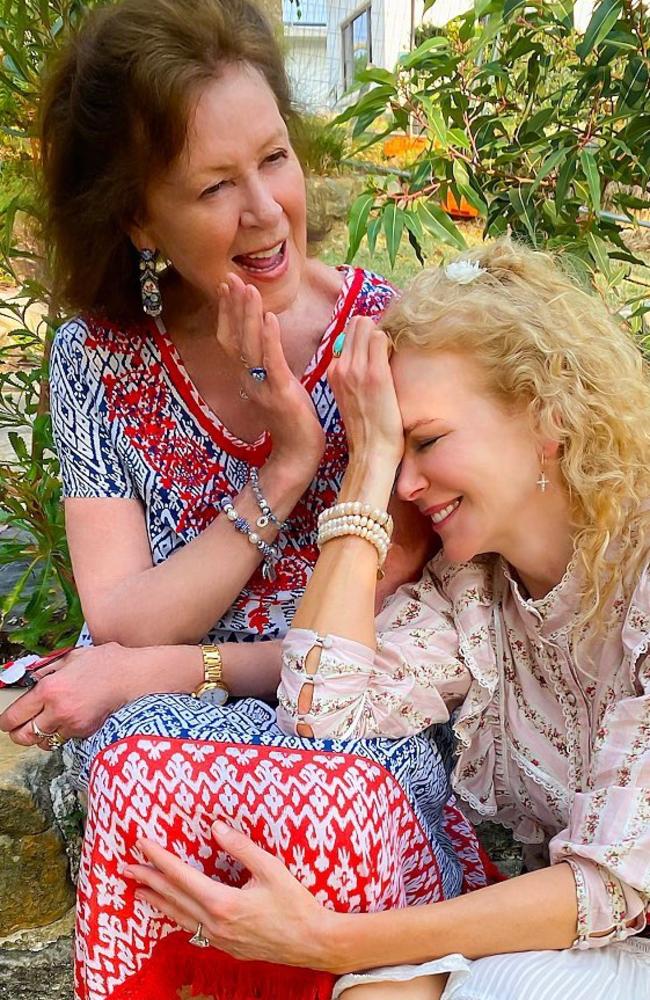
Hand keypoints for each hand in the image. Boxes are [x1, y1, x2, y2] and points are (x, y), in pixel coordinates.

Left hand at [0, 642, 128, 746]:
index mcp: (50, 688)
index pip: (14, 716)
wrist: (134, 676)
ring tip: (47, 723)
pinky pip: (64, 739)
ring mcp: (72, 724)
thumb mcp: (71, 657)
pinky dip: (62, 733)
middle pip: (24, 736)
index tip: (6, 721)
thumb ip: (47, 669)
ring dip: (42, 735)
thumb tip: (31, 678)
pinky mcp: (86, 733)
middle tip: (20, 727)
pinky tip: (68, 720)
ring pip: (44, 741)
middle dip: (19, 733)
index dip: (6, 721)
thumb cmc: (106, 663)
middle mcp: (58, 710)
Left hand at [125, 820, 341, 970]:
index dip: (159, 858)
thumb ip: (241, 847)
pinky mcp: (227, 947)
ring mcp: (219, 939)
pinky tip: (173, 912)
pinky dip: (176, 916)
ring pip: (179, 916)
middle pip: (173, 897)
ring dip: (157, 900)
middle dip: (148, 880)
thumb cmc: (295, 904)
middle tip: (125, 867)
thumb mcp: (271, 868)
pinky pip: (192, 929)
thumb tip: (216, 827)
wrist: (312, 942)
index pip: (181, 876)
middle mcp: (214, 924)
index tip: (142, 844)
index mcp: (222, 903)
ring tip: (137, 890)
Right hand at [217, 273, 324, 473]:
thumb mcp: (276, 389)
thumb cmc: (293, 422)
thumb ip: (268, 367)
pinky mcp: (281, 393)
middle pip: (233, 338)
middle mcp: (249, 381)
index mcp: (248, 379)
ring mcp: (263, 387)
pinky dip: (270, 338)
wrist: (298, 455)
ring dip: (248, 315)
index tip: (225, 287)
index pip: (230, 340)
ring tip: (248, 288)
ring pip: (249, 346)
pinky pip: (272, 362)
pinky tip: (270, 317)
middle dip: (231, 307)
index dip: (226, 313)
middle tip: (230, 278)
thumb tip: (268, 344)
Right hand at [328, 317, 403, 468]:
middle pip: (356, 323)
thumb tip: (367, 358)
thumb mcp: (350, 398)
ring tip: (391, 358)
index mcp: (333, 372)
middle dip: (374, 330)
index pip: (348, 333)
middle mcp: (340, 366)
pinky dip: (391, 344)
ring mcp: (355, 369)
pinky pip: (381, 338)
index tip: (378, 350)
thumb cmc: (367, 428)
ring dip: (383, 336)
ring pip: (366, 325)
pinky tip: (396, 363)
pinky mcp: (375, 374)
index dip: (366, 337)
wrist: (371, 451)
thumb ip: (353, 376)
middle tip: (387, 350)